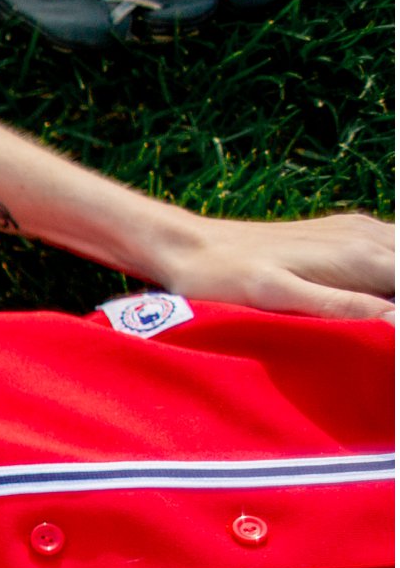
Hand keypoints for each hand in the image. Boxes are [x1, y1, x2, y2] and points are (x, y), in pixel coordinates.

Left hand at [145, 208, 394, 321]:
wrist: (190, 244)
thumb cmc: (225, 277)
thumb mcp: (280, 297)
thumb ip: (342, 307)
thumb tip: (395, 321)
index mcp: (363, 256)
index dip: (397, 315)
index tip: (386, 336)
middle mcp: (367, 237)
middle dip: (398, 299)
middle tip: (381, 336)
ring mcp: (357, 231)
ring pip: (399, 251)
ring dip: (394, 286)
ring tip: (377, 319)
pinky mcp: (343, 232)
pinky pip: (387, 247)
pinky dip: (389, 271)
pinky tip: (374, 294)